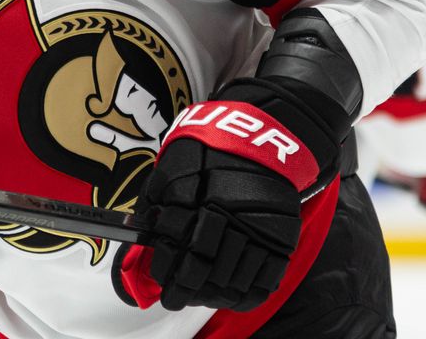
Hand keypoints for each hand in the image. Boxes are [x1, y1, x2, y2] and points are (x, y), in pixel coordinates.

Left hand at [113, 10, 353, 312]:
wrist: (271, 130)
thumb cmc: (216, 143)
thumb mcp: (176, 158)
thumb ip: (158, 195)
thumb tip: (144, 230)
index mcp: (194, 196)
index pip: (173, 248)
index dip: (164, 270)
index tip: (161, 279)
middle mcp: (224, 215)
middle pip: (200, 269)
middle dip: (185, 287)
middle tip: (177, 295)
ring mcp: (254, 228)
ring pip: (229, 279)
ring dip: (212, 292)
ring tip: (202, 293)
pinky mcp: (281, 237)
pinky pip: (263, 278)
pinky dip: (246, 292)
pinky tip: (232, 291)